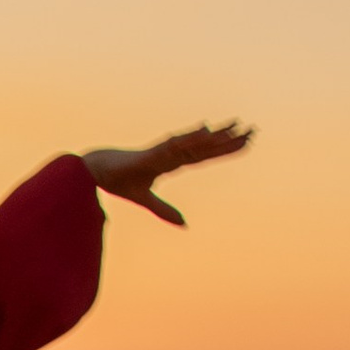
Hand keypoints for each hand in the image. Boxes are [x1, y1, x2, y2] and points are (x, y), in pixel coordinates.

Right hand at [82, 122, 252, 226]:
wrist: (95, 171)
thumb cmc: (119, 179)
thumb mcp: (146, 199)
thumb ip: (164, 210)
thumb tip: (184, 224)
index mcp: (173, 162)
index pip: (206, 155)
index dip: (226, 150)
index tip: (247, 143)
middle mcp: (173, 153)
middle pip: (207, 146)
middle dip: (230, 139)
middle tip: (254, 130)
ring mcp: (163, 151)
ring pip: (196, 142)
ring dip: (217, 135)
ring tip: (238, 125)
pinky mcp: (152, 153)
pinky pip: (174, 144)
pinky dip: (190, 137)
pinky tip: (206, 130)